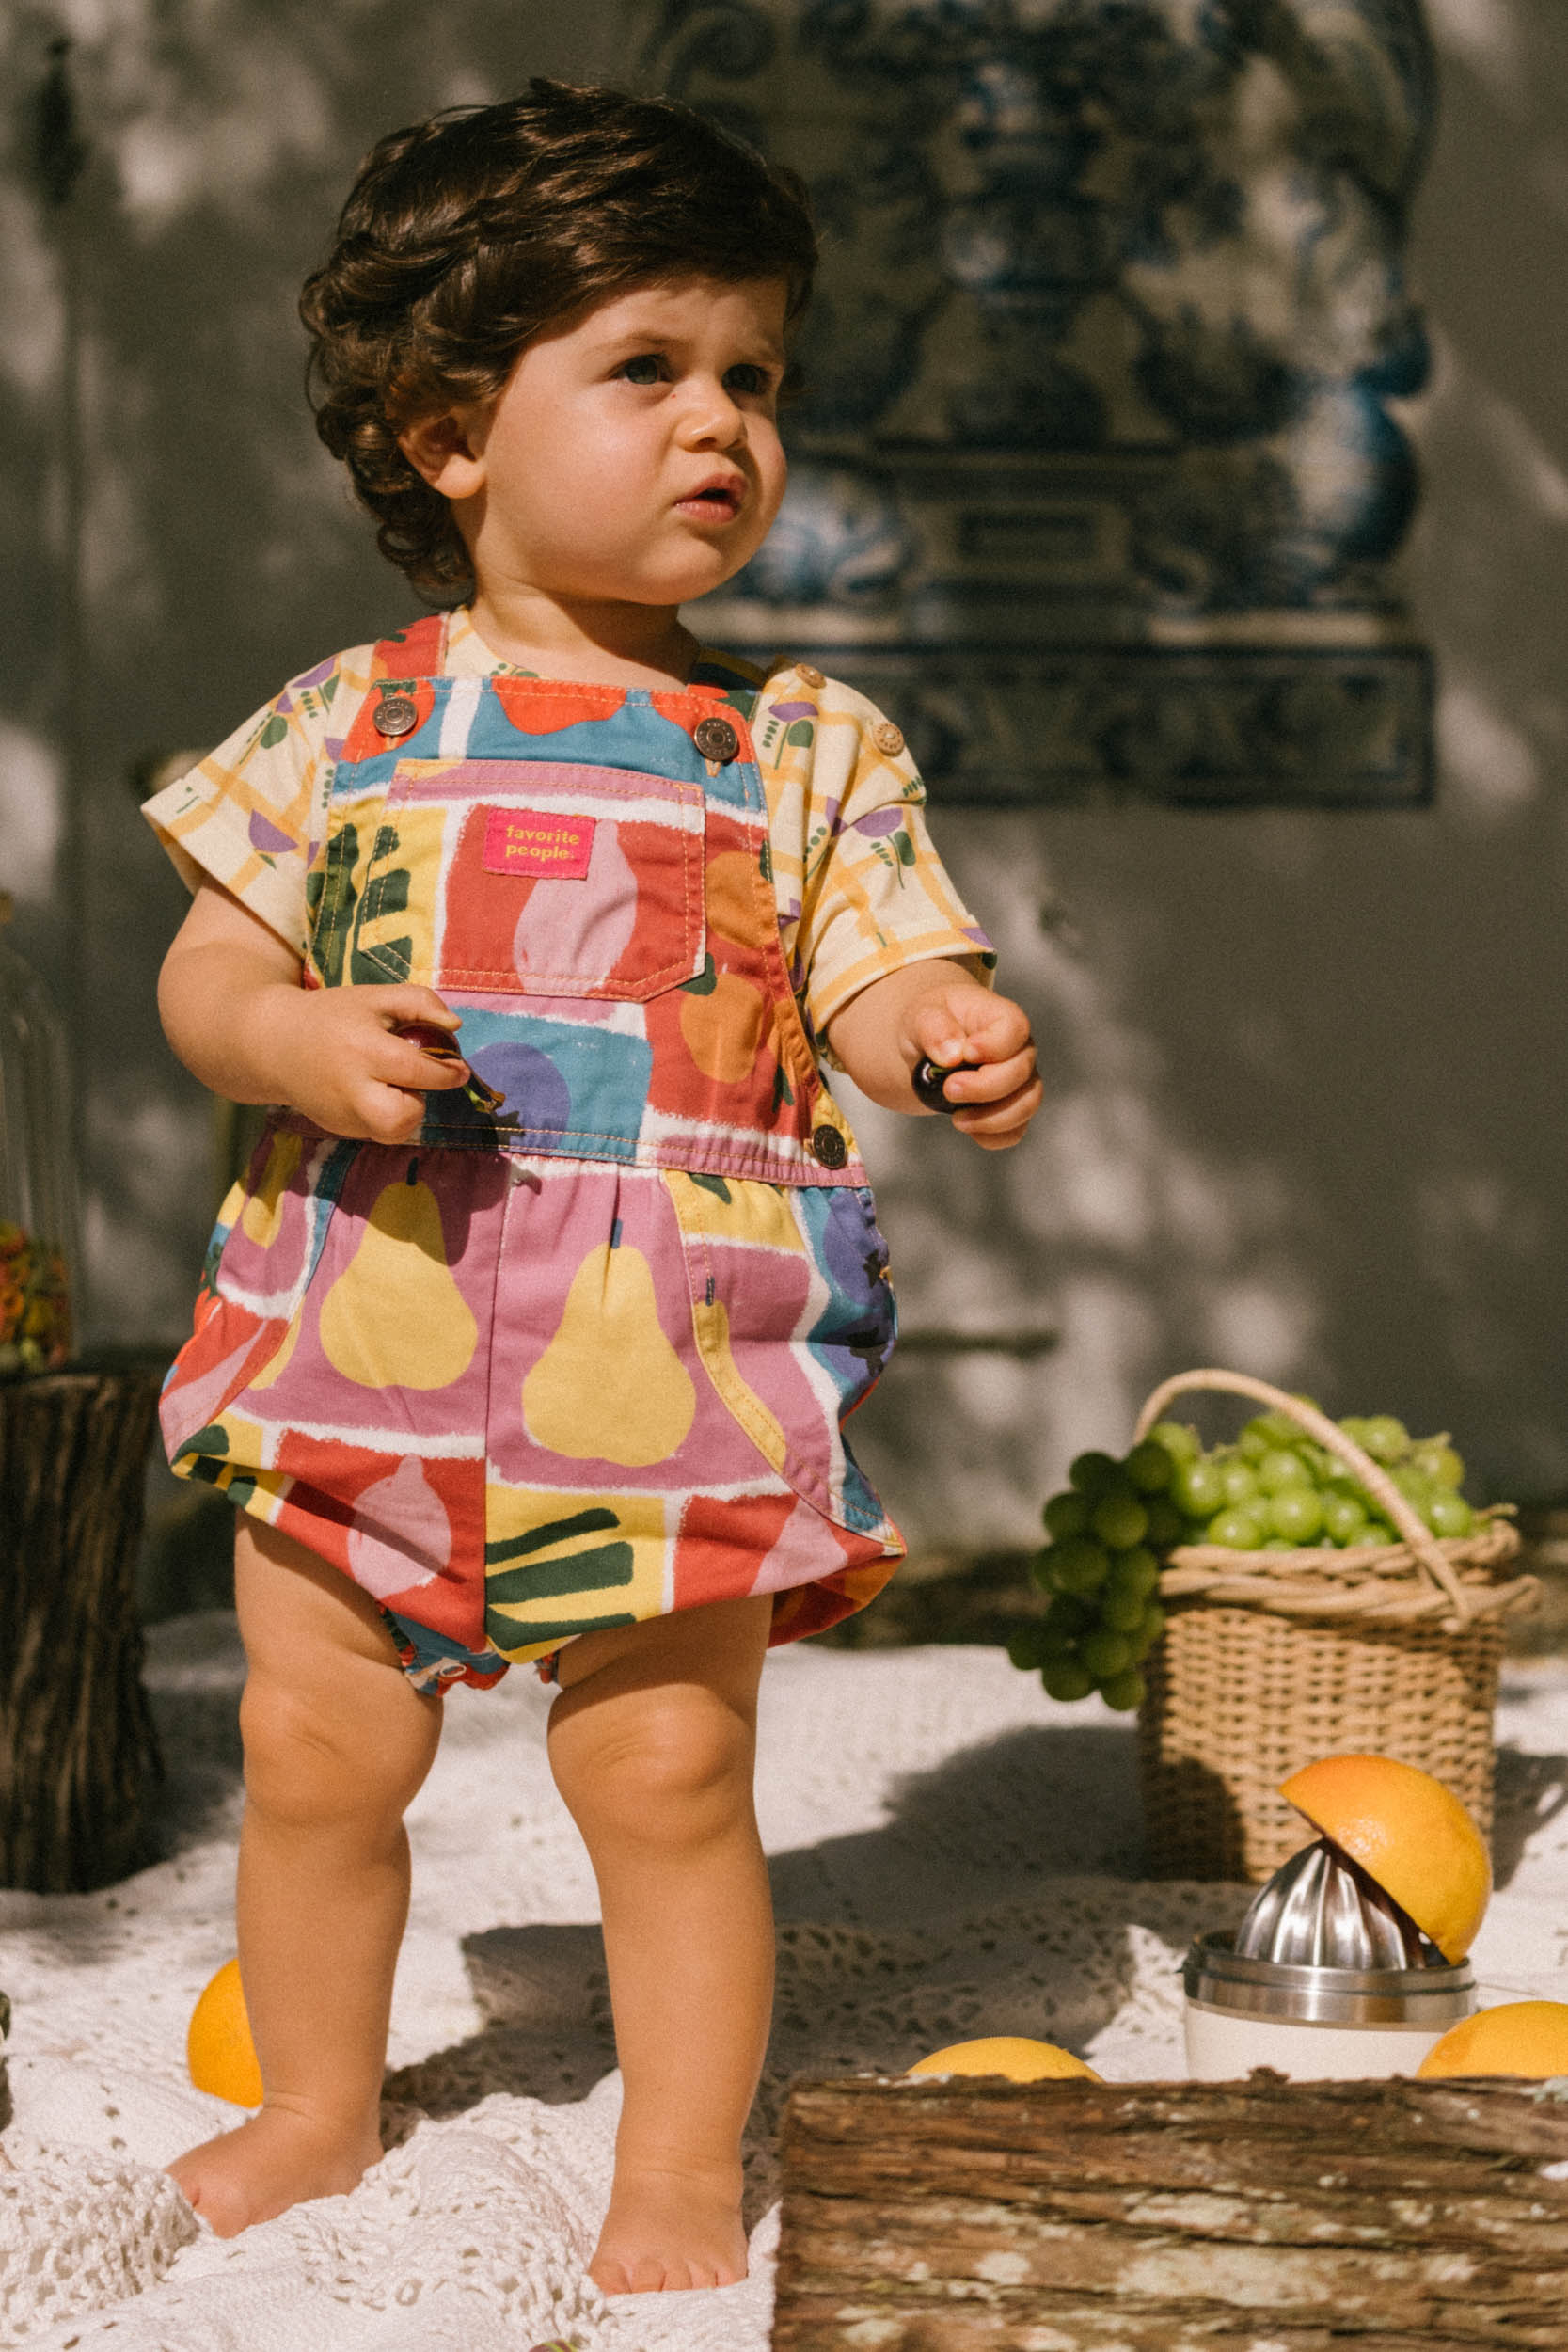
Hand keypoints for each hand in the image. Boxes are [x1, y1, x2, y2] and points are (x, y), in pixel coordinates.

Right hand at [257, 983, 471, 1142]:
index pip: (417, 1070)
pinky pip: (376, 1133)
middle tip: (410, 1080)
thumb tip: (456, 1025)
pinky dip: (384, 1117)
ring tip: (388, 1085)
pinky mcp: (337, 1128)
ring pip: (392, 1131)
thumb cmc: (333, 1016)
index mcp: (363, 1049)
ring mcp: (341, 1114)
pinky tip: (370, 1092)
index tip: (460, 1069)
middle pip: (402, 1117)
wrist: (274, 1044)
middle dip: (418, 1102)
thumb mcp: (375, 997)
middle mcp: (351, 1088)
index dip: (447, 1073)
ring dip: (403, 1112)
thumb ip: (420, 1002)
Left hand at [901, 979, 1040, 1150]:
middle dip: (985, 1087)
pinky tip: (969, 1129)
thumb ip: (934, 1029)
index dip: (994, 1046)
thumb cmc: (929, 1026)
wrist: (925, 1051)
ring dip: (992, 1118)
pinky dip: (993, 1136)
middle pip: (1021, 1072)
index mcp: (999, 1017)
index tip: (965, 1054)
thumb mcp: (921, 1017)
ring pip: (1026, 1104)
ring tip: (957, 1119)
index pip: (1014, 1028)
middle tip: (949, 1089)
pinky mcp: (1010, 1108)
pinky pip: (1016, 1130)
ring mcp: (1019, 1081)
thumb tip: (953, 1055)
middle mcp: (1018, 1049)